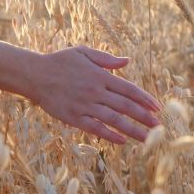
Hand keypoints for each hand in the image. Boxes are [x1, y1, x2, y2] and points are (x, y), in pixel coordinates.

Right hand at [27, 45, 160, 143]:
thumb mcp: (82, 52)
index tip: (157, 108)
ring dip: (133, 130)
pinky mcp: (73, 117)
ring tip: (147, 138)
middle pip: (126, 106)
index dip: (145, 99)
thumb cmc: (59, 62)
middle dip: (144, 117)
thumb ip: (106, 59)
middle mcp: (95, 91)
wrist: (34, 75)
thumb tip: (127, 61)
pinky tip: (122, 141)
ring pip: (114, 120)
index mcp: (99, 75)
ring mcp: (84, 105)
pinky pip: (96, 128)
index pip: (128, 89)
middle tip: (159, 127)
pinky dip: (110, 135)